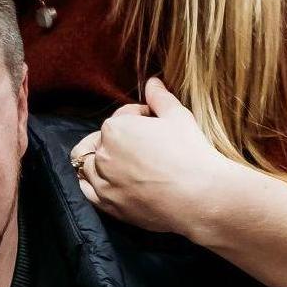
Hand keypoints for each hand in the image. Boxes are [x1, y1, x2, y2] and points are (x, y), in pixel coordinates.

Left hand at [69, 78, 230, 236]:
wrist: (199, 196)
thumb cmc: (189, 152)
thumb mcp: (177, 116)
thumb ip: (160, 96)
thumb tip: (152, 81)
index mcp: (115, 128)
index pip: (122, 116)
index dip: (141, 117)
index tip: (156, 124)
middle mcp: (102, 154)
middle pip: (103, 139)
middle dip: (119, 137)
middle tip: (141, 143)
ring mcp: (102, 182)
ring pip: (88, 164)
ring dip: (102, 159)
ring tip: (123, 161)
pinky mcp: (107, 204)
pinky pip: (88, 190)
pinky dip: (93, 182)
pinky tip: (108, 180)